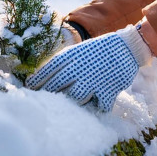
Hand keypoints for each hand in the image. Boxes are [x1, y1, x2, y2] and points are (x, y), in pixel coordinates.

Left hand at [26, 25, 151, 111]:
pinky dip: (96, 108)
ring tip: (70, 104)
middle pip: (57, 86)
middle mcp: (81, 67)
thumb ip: (63, 64)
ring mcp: (95, 80)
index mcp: (72, 55)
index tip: (29, 90)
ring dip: (73, 102)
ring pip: (75, 98)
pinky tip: (95, 105)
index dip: (37, 81)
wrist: (127, 48)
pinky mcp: (108, 90)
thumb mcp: (78, 51)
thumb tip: (39, 80)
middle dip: (49, 95)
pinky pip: (98, 106)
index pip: (49, 70)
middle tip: (44, 102)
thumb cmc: (98, 51)